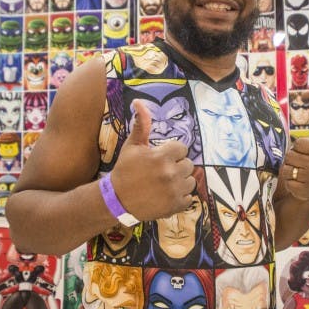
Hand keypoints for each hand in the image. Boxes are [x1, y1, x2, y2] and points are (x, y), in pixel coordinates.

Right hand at [109, 100, 195, 221]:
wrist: (117, 200)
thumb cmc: (125, 170)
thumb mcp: (132, 146)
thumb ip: (141, 125)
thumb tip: (139, 102)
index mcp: (162, 156)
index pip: (182, 148)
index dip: (172, 152)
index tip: (161, 158)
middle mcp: (171, 173)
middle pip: (188, 164)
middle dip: (177, 166)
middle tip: (162, 172)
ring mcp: (174, 191)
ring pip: (190, 181)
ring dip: (181, 181)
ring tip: (165, 183)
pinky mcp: (175, 206)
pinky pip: (189, 197)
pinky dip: (180, 197)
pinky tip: (167, 195)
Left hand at [281, 112, 308, 200]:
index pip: (298, 142)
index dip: (297, 148)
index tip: (304, 154)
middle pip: (290, 155)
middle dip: (291, 161)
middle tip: (300, 166)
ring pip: (287, 169)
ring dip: (288, 173)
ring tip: (298, 175)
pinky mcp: (306, 191)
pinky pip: (288, 182)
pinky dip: (289, 184)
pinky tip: (298, 185)